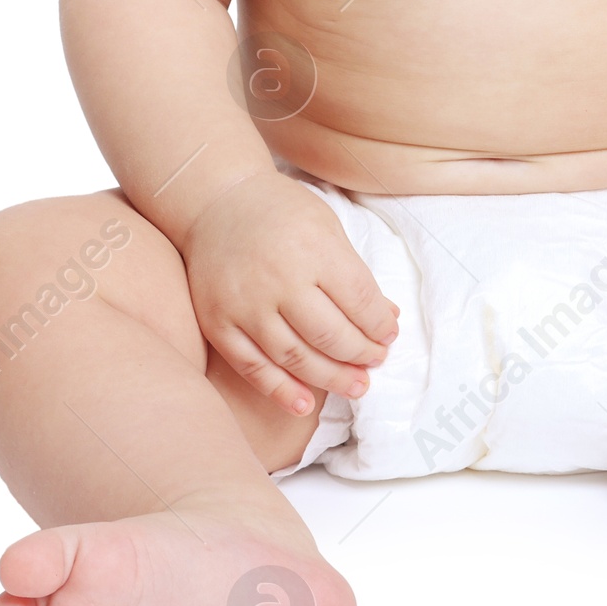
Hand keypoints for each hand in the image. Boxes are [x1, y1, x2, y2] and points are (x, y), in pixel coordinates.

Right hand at [182, 169, 399, 415]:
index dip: (380, 324)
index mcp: (312, 248)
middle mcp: (278, 279)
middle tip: (376, 362)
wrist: (216, 201)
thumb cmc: (280, 211)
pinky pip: (253, 367)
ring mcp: (245, 304)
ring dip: (331, 378)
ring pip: (295, 357)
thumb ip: (354, 274)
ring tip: (356, 386)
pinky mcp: (218, 323)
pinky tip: (306, 404)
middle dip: (361, 354)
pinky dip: (281, 391)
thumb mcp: (326, 227)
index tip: (389, 334)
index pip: (359, 300)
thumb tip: (387, 318)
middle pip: (330, 334)